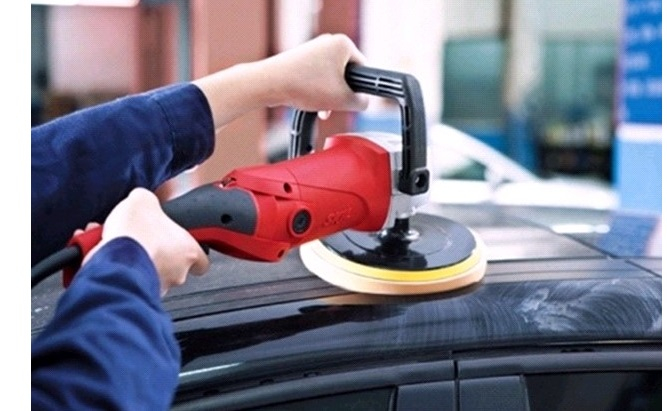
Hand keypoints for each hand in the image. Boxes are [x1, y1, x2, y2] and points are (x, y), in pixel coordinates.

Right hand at [83, 188, 208, 295]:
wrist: (114, 258)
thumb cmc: (137, 234)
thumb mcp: (143, 200)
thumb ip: (147, 200)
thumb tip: (141, 199)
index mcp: (188, 251)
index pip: (202, 260)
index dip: (192, 253)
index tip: (184, 248)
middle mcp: (176, 273)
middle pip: (171, 265)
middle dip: (154, 252)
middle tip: (141, 238)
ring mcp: (156, 286)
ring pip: (147, 272)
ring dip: (134, 259)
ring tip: (117, 243)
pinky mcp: (133, 292)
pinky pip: (125, 278)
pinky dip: (114, 267)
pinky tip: (102, 252)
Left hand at [261, 33, 369, 111]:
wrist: (270, 83)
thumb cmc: (305, 86)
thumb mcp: (343, 100)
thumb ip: (361, 102)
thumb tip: (362, 102)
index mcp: (344, 44)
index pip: (363, 71)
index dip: (358, 90)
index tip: (349, 101)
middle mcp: (329, 42)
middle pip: (345, 76)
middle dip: (340, 95)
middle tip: (332, 106)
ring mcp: (313, 49)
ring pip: (330, 79)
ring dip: (328, 96)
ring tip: (319, 107)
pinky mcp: (301, 59)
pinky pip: (316, 78)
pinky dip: (315, 91)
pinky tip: (309, 103)